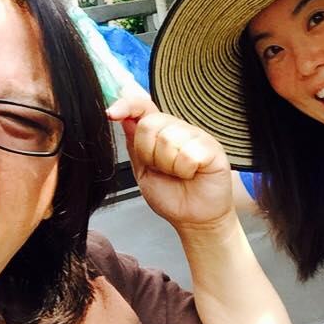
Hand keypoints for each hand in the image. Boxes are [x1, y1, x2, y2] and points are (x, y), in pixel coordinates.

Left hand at [106, 97, 232, 230]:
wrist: (193, 218)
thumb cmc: (172, 196)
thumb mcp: (143, 171)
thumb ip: (134, 145)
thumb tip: (125, 118)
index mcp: (160, 132)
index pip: (142, 106)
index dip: (126, 105)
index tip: (111, 113)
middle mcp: (179, 129)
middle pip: (150, 124)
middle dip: (148, 153)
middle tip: (161, 169)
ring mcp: (196, 136)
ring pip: (168, 140)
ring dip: (168, 165)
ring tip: (178, 173)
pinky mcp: (212, 148)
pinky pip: (188, 153)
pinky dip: (185, 170)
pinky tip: (191, 174)